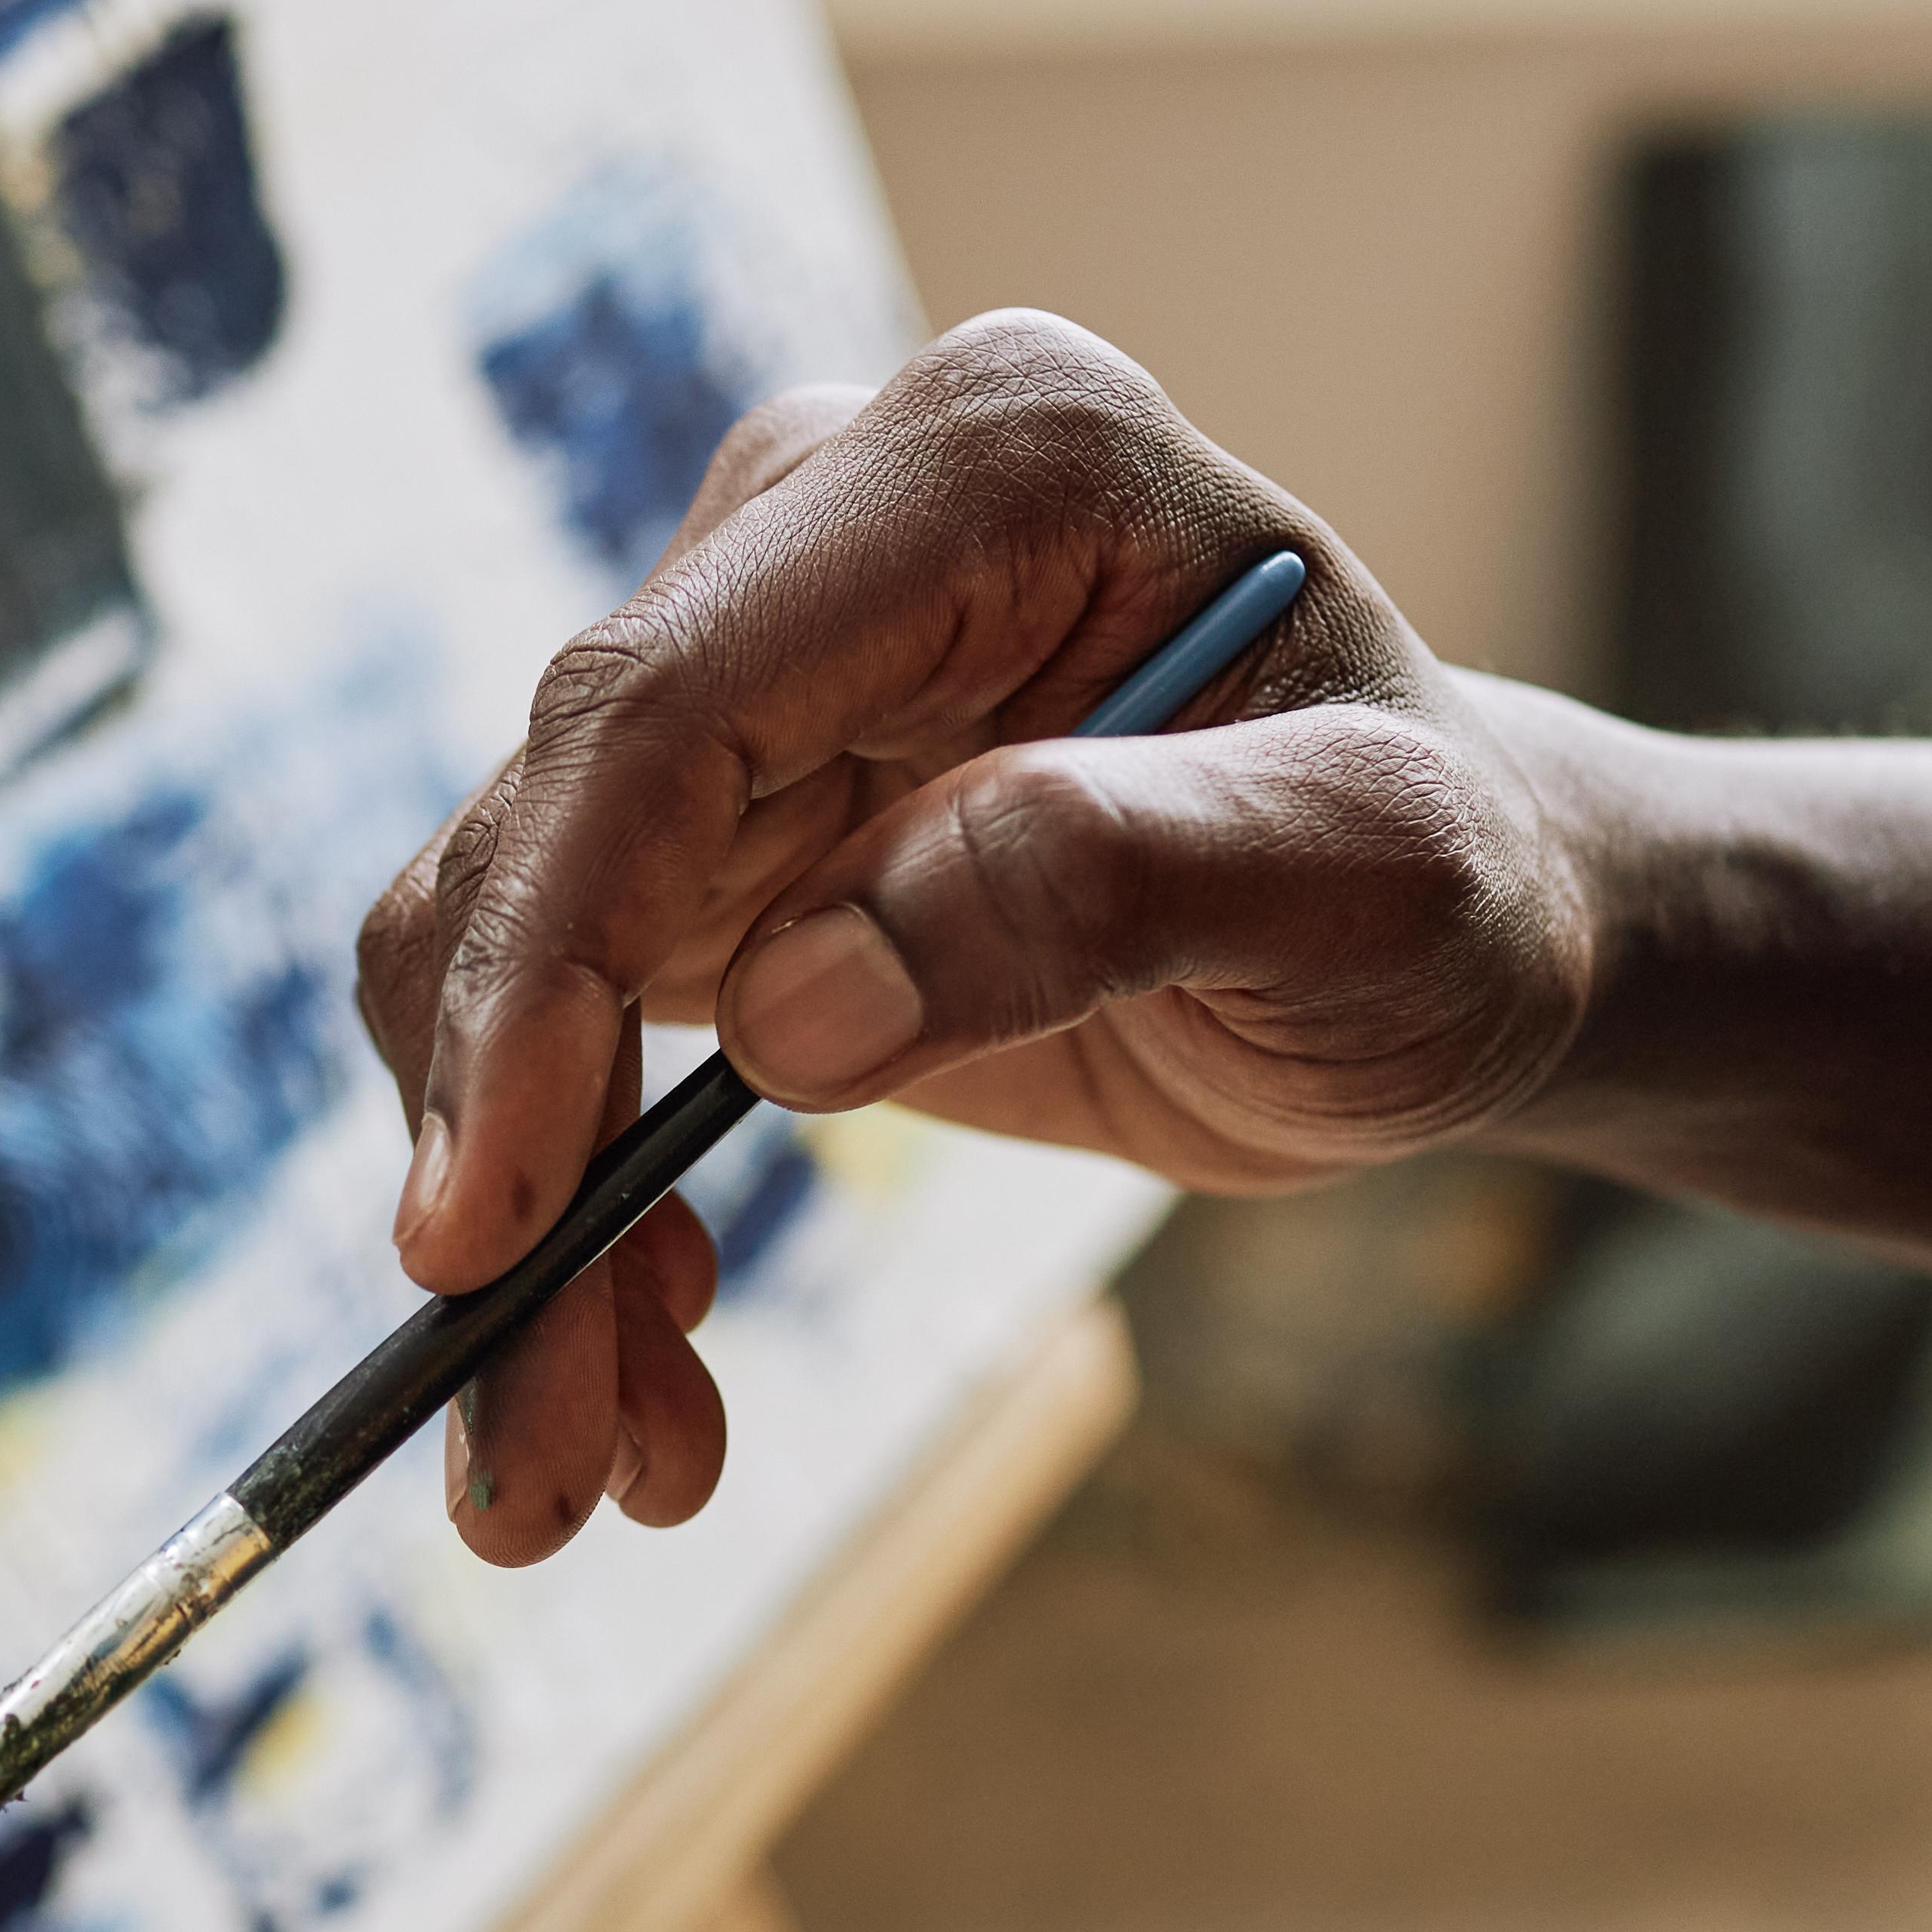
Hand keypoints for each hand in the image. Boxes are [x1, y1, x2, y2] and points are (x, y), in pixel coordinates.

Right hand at [356, 310, 1593, 1563]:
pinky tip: (656, 1360)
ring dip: (530, 1226)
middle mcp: (822, 529)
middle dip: (508, 1156)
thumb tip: (791, 1006)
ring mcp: (747, 675)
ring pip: (507, 956)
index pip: (667, 709)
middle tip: (534, 1462)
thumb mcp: (1372, 884)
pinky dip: (576, 1207)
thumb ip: (1109, 883)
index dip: (538, 967)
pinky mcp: (711, 824)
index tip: (483, 1224)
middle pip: (549, 845)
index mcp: (986, 465)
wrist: (1446, 940)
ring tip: (594, 1467)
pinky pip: (554, 1017)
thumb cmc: (1448, 892)